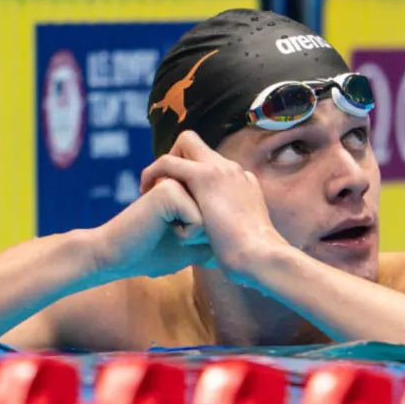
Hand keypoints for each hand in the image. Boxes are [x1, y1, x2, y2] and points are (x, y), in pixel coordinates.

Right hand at [88, 171, 212, 281]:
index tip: (182, 238)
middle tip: (178, 235)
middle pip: (219, 213)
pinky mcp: (171, 190)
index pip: (221, 212)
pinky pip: (198, 221)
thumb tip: (236, 248)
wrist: (115, 257)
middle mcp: (189, 178)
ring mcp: (180, 180)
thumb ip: (210, 241)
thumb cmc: (147, 255)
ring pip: (211, 217)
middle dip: (207, 233)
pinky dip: (185, 236)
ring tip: (171, 232)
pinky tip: (164, 231)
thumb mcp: (188, 249)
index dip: (209, 235)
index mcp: (193, 187)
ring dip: (195, 235)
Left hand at [135, 131, 286, 282]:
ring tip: (149, 190)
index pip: (213, 163)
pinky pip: (169, 162)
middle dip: (176, 160)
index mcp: (242, 182)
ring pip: (185, 143)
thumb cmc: (251, 260)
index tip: (177, 194)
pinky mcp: (205, 177)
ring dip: (166, 164)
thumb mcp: (240, 238)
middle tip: (160, 187)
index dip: (190, 172)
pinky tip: (145, 191)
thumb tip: (219, 244)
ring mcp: (221, 169)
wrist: (260, 257)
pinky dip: (154, 172)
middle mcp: (232, 169)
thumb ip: (229, 230)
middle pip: (198, 144)